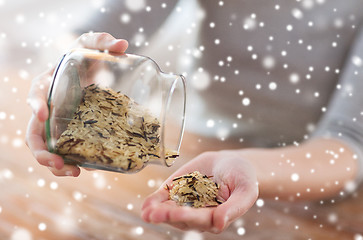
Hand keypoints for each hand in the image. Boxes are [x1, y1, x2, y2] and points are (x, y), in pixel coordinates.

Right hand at [26, 32, 128, 176]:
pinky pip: (65, 150)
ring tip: (74, 173)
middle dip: (41, 150)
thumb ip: (104, 42)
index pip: (36, 92)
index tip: (43, 114)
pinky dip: (70, 162)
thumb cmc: (86, 57)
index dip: (36, 104)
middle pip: (34, 132)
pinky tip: (85, 168)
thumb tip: (123, 45)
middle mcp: (49, 106)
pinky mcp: (70, 133)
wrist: (89, 70)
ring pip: (47, 148)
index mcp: (49, 83)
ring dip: (55, 164)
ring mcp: (58, 123)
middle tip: (56, 162)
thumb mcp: (92, 45)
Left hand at [141, 151, 258, 232]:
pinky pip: (164, 198)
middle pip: (181, 218)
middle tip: (155, 215)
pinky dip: (154, 201)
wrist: (231, 162)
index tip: (178, 213)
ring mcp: (185, 204)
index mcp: (216, 217)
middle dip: (168, 216)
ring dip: (158, 212)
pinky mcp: (176, 191)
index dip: (188, 217)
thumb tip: (220, 224)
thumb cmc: (243, 178)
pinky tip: (146, 205)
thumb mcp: (245, 190)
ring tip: (147, 212)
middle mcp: (198, 214)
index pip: (200, 220)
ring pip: (170, 211)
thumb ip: (234, 208)